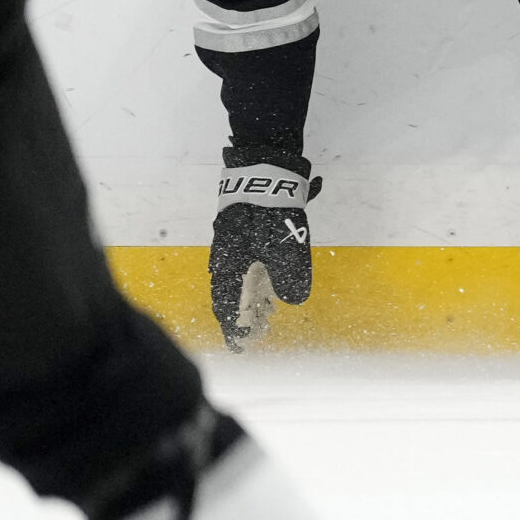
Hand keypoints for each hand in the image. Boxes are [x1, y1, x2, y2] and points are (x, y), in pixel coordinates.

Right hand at [209, 147, 319, 350]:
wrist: (263, 172)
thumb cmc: (272, 212)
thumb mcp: (287, 247)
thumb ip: (290, 276)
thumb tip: (294, 300)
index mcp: (230, 267)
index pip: (226, 307)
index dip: (234, 329)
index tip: (241, 347)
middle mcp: (224, 258)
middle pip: (228, 296)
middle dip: (241, 317)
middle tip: (255, 334)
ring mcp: (229, 244)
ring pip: (235, 280)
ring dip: (248, 299)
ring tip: (266, 313)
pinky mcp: (239, 232)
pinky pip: (241, 265)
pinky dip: (252, 279)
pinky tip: (268, 281)